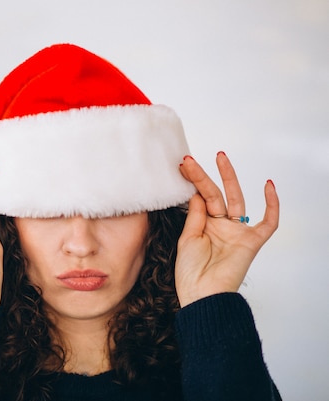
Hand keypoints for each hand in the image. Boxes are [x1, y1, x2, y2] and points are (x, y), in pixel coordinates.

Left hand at [175, 152, 278, 306]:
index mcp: (204, 226)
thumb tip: (197, 192)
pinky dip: (272, 205)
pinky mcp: (252, 242)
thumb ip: (195, 215)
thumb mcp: (187, 238)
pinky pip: (268, 222)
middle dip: (204, 175)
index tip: (182, 166)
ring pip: (236, 200)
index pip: (200, 198)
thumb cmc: (191, 273)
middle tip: (189, 159)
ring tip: (220, 157)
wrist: (202, 295)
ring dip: (229, 178)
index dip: (192, 182)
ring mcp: (237, 232)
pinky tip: (268, 185)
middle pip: (215, 194)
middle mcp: (221, 226)